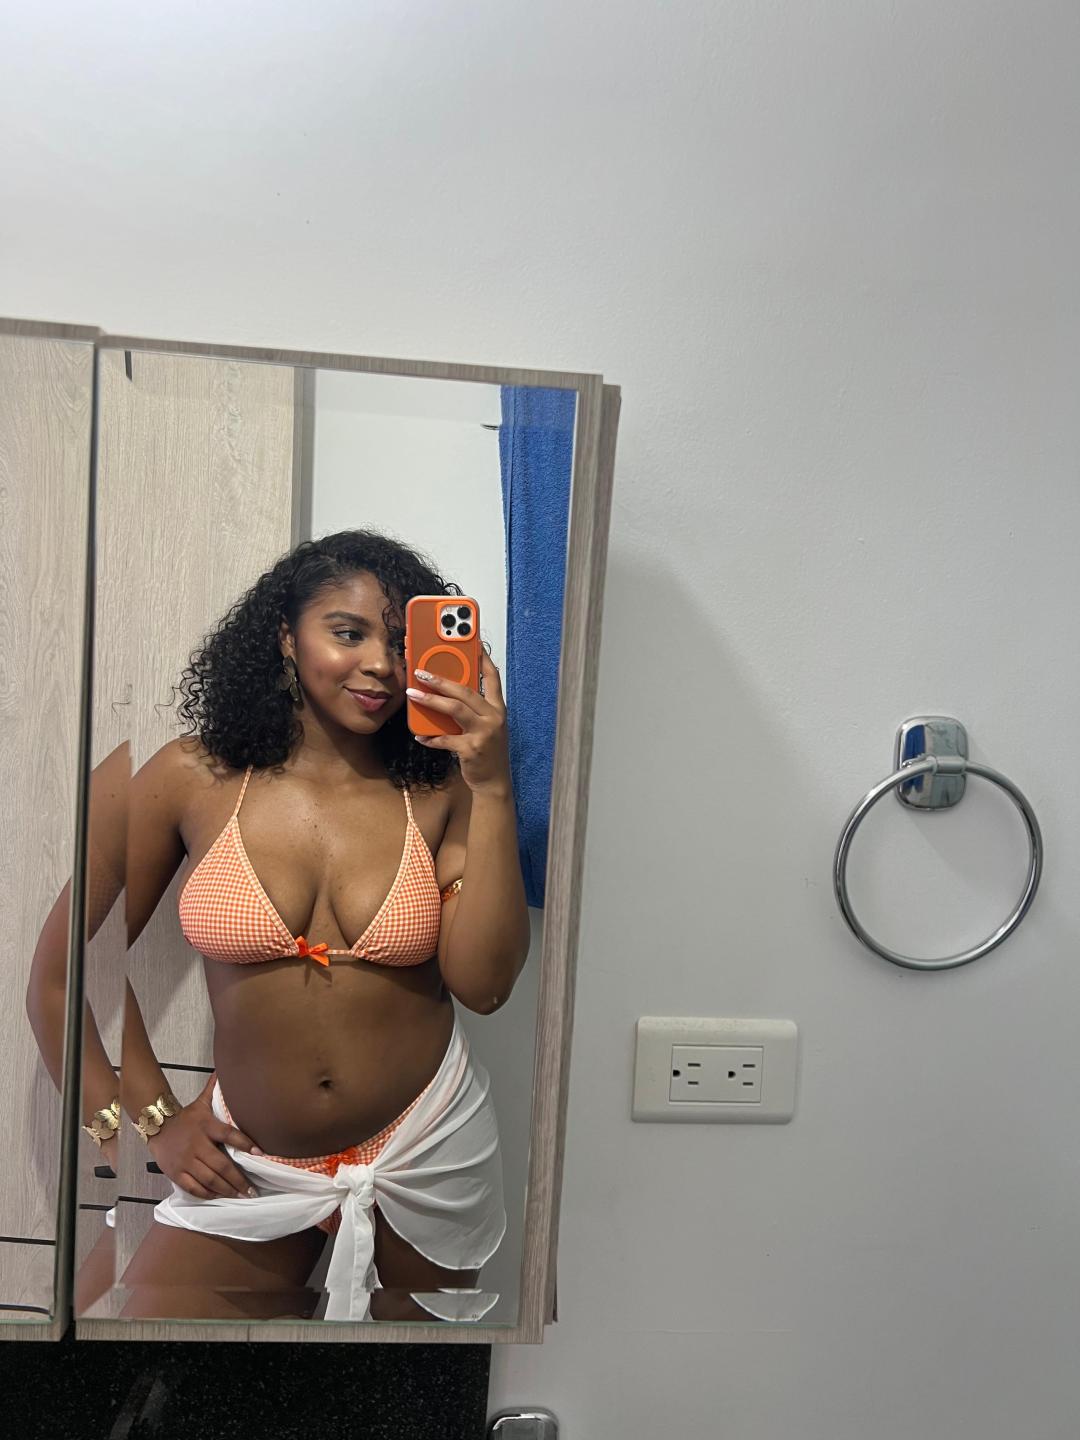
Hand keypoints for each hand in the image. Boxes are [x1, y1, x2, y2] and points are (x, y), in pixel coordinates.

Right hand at [147, 1075, 261, 1199]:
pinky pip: (193, 1187)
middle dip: (238, 1179)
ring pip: (209, 1179)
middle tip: (252, 1190)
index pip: (228, 1135)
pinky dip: (207, 1194)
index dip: (245, 1143)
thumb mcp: (201, 1102)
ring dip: (226, 1189)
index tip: (260, 1153)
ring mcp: (185, 1160)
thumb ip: (215, 1090)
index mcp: (206, 1126)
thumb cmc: (186, 1117)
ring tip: (241, 1195)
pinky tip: (219, 1196)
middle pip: (220, 1164)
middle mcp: (196, 1144)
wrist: (157, 1126)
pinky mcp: (175, 1172)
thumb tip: (226, 1070)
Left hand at [407, 651, 511, 794]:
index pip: (493, 678)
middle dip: (441, 679)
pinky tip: (419, 735)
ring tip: (413, 693)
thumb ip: (474, 709)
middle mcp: (493, 717)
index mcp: (498, 708)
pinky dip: (431, 737)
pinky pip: (446, 739)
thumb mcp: (487, 726)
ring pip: (455, 710)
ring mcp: (484, 733)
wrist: (494, 782)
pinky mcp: (471, 749)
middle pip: (466, 691)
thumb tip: (448, 692)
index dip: (483, 660)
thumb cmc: (488, 751)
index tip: (471, 644)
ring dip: (431, 700)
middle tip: (421, 672)